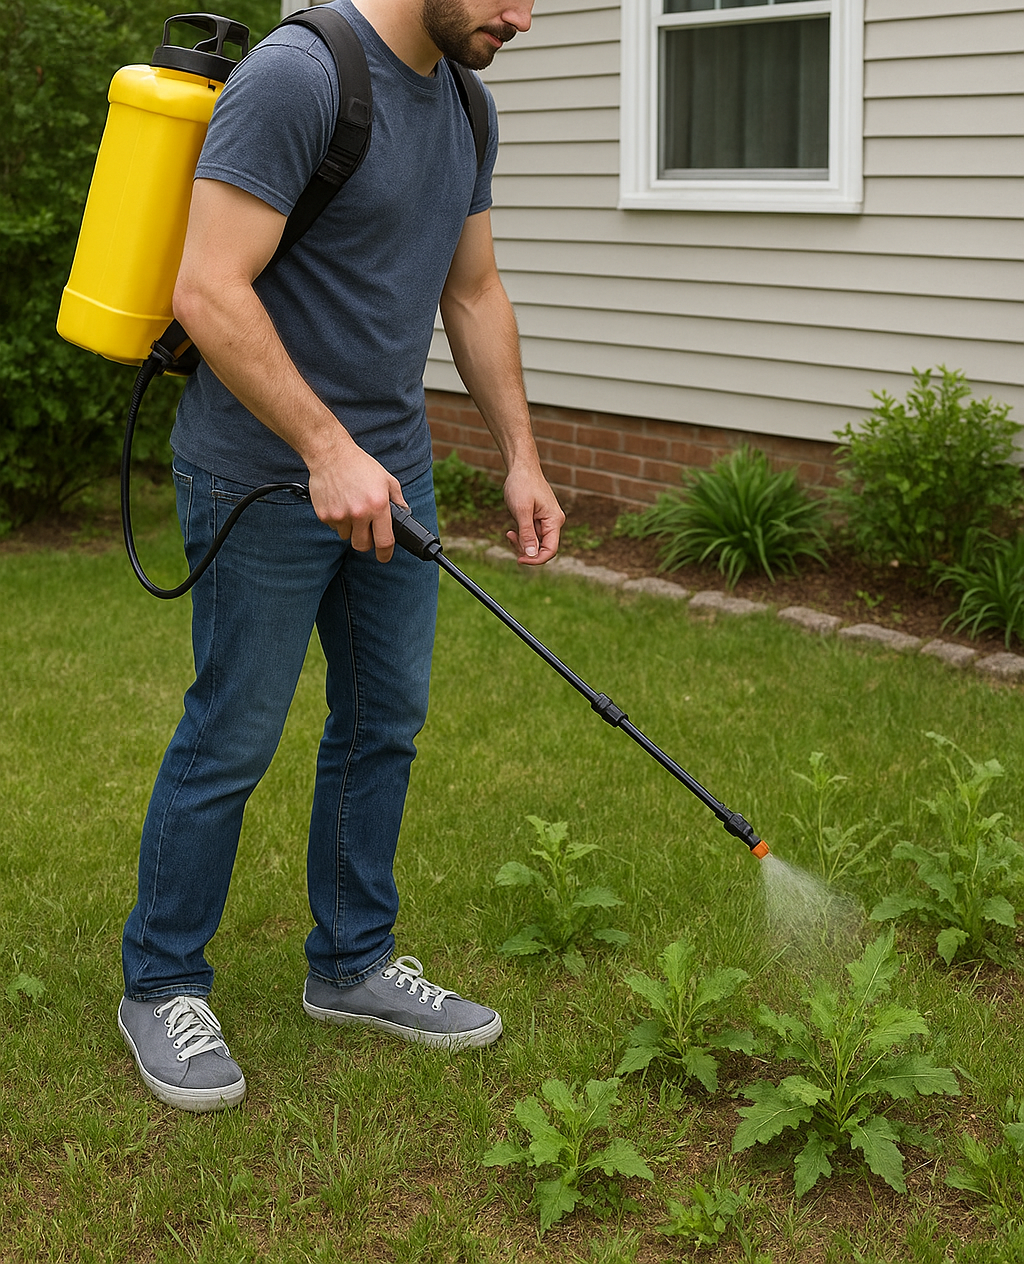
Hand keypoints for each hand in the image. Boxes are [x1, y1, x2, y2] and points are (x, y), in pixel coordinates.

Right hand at [306, 441, 404, 562]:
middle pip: (362, 546)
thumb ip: (398, 500)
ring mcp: (340, 515)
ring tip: (352, 508)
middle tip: (367, 530)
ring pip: (347, 537)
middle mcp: (359, 513)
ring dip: (351, 529)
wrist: (331, 455)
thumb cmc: (360, 466)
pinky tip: (340, 503)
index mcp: (378, 506)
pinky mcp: (324, 514)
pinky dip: (338, 520)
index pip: (384, 541)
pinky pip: (334, 527)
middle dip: (367, 542)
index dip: (385, 554)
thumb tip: (404, 514)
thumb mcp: (387, 480)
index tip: (384, 557)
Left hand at [502, 466, 564, 565]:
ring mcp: (546, 521)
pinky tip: (512, 530)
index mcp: (554, 521)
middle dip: (525, 549)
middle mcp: (553, 523)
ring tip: (510, 532)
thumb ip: (527, 533)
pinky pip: (531, 535)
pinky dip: (521, 536)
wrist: (521, 467)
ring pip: (535, 544)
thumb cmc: (522, 484)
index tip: (519, 560)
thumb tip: (531, 555)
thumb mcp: (522, 510)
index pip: (550, 550)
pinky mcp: (538, 519)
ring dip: (521, 543)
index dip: (535, 559)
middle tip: (510, 537)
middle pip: (542, 549)